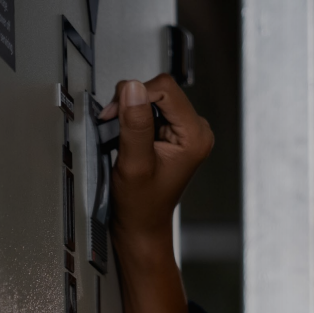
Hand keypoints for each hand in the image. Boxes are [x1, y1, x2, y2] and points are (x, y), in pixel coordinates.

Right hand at [100, 74, 213, 266]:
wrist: (142, 224)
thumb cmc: (142, 205)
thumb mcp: (134, 164)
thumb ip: (135, 125)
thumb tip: (132, 88)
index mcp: (195, 137)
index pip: (165, 88)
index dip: (135, 95)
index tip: (116, 114)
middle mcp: (197, 131)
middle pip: (160, 89)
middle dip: (132, 102)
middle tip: (116, 126)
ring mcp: (187, 131)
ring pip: (154, 96)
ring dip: (131, 110)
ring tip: (122, 135)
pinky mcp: (175, 132)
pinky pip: (152, 108)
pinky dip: (134, 116)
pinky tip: (129, 137)